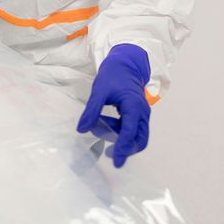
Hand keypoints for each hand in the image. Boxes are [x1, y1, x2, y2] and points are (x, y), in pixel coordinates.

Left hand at [77, 44, 151, 166]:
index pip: (130, 133)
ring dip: (120, 137)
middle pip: (140, 139)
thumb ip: (92, 111)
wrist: (125, 62)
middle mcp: (142, 112)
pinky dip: (119, 130)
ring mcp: (141, 113)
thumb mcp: (99, 91)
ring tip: (99, 127)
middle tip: (109, 154)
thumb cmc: (113, 74)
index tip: (116, 161)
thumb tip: (81, 129)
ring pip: (136, 135)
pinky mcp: (137, 113)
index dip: (123, 148)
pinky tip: (104, 122)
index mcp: (135, 106)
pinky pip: (132, 128)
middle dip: (126, 148)